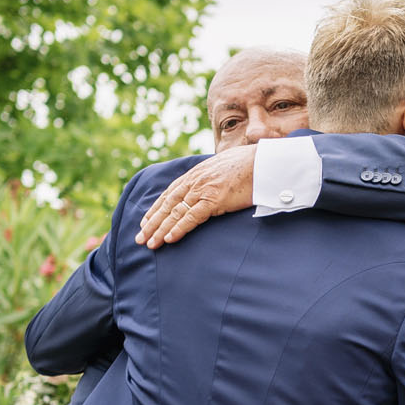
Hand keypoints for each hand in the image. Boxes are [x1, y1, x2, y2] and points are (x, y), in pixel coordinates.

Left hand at [136, 146, 256, 247]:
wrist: (265, 161)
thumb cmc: (250, 164)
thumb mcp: (225, 166)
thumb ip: (214, 176)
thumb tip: (215, 183)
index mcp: (196, 173)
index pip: (170, 193)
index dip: (156, 209)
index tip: (146, 222)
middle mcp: (195, 181)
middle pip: (167, 204)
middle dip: (151, 223)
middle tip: (139, 238)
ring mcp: (203, 190)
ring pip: (174, 213)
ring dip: (160, 229)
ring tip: (149, 243)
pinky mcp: (214, 199)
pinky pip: (191, 217)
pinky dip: (178, 228)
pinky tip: (168, 239)